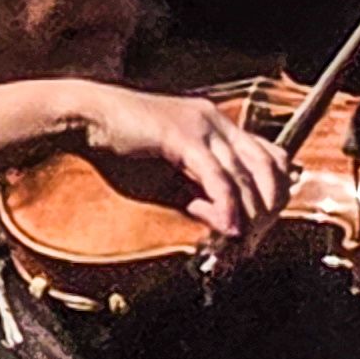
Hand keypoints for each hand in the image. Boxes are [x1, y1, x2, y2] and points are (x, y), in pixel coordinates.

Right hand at [64, 81, 293, 242]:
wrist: (86, 118)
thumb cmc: (121, 149)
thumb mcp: (168, 181)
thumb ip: (200, 199)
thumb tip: (227, 224)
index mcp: (218, 126)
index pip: (269, 156)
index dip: (274, 191)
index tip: (263, 224)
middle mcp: (218, 122)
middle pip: (268, 165)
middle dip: (270, 205)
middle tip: (258, 238)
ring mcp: (203, 126)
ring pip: (246, 173)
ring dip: (251, 212)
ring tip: (246, 240)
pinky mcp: (184, 136)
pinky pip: (217, 176)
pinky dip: (228, 205)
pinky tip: (228, 227)